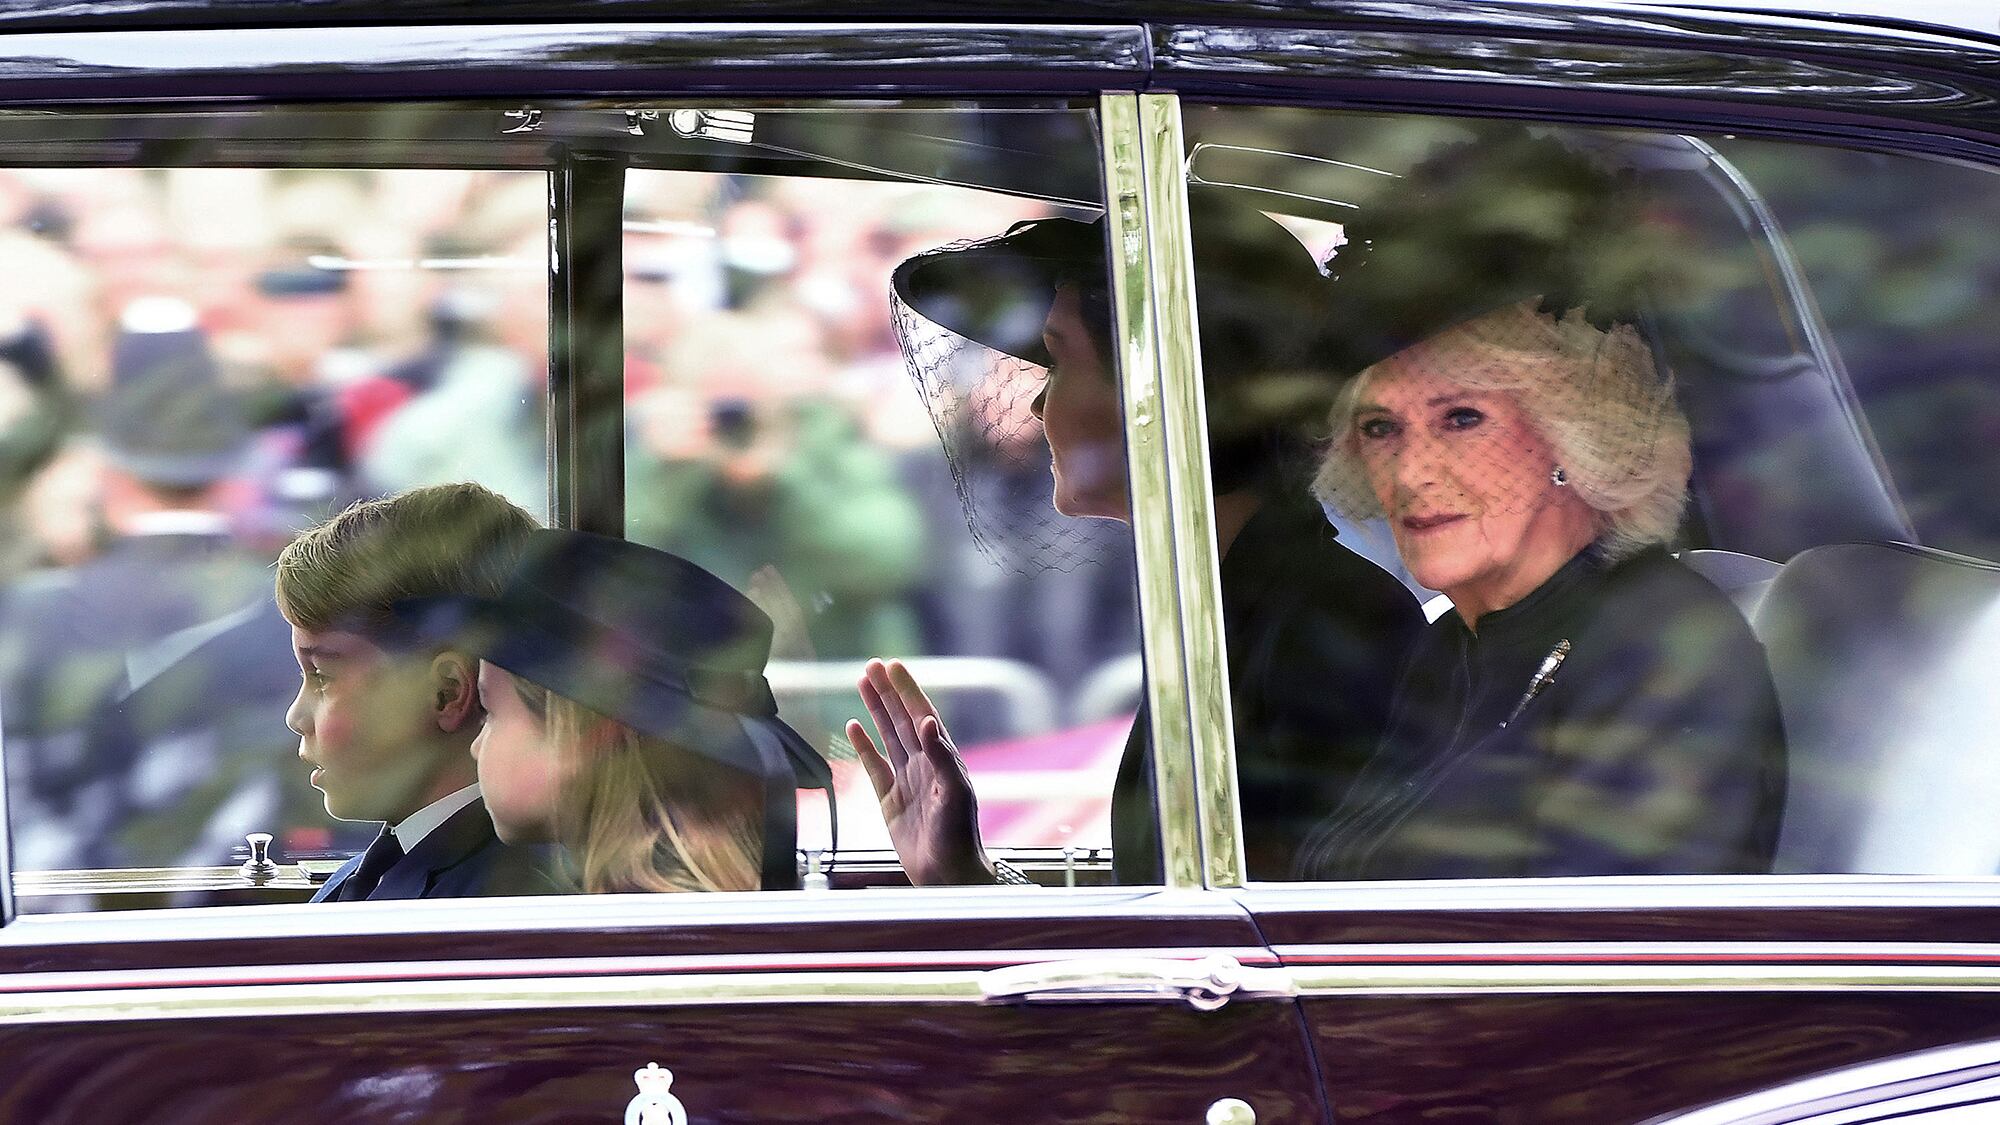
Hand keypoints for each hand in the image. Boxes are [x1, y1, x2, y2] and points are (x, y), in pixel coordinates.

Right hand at [846, 658, 995, 885]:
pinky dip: (864, 745)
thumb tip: (928, 721)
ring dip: (876, 710)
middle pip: (901, 719)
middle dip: (888, 692)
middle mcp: (924, 764)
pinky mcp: (890, 800)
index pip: (922, 715)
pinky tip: (853, 726)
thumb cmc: (959, 835)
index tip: (893, 666)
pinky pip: (874, 765)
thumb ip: (942, 757)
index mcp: (943, 758)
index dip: (908, 690)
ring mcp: (906, 780)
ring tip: (862, 683)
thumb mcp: (954, 793)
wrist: (948, 875)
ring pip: (887, 736)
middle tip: (871, 665)